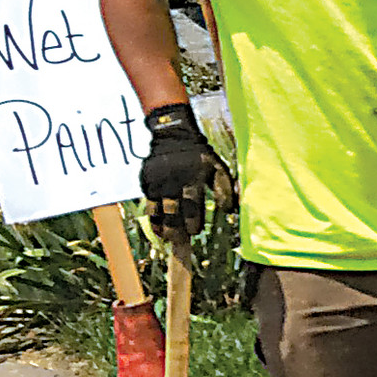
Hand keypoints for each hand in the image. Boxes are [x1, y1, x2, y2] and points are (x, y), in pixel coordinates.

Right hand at [139, 103, 234, 242]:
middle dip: (177, 228)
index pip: (191, 204)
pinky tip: (159, 232)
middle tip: (181, 241)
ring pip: (159, 210)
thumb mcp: (216, 167)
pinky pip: (149, 205)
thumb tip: (230, 210)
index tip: (196, 232)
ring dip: (164, 227)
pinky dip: (154, 220)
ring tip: (169, 239)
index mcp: (192, 177)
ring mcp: (157, 182)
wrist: (171, 134)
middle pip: (173, 211)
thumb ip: (224, 188)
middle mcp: (173, 181)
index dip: (193, 220)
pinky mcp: (146, 182)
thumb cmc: (199, 156)